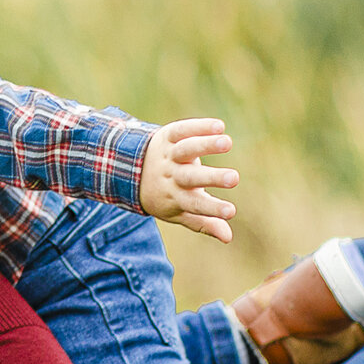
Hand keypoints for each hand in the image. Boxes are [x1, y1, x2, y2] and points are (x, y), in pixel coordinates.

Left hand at [137, 118, 238, 242]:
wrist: (129, 169)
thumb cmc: (165, 194)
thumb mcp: (179, 212)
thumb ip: (204, 223)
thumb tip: (228, 238)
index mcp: (174, 196)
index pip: (194, 205)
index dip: (211, 209)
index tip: (231, 212)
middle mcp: (171, 175)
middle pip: (190, 177)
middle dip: (212, 178)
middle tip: (234, 178)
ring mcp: (168, 154)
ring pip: (185, 149)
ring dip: (205, 145)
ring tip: (227, 142)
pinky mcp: (168, 136)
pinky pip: (182, 130)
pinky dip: (198, 126)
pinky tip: (219, 126)